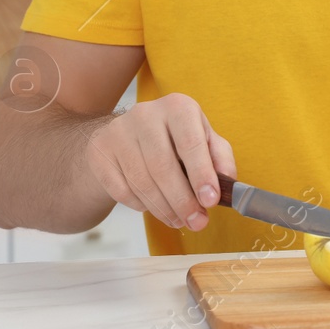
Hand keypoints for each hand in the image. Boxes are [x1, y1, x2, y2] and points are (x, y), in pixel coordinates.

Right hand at [84, 93, 235, 231]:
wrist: (126, 136)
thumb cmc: (173, 140)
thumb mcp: (203, 140)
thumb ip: (220, 158)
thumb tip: (230, 183)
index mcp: (178, 106)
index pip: (191, 143)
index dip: (202, 175)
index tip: (210, 201)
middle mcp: (146, 114)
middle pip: (163, 166)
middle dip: (183, 200)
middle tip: (197, 222)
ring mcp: (119, 132)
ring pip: (142, 181)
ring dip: (164, 208)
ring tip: (180, 221)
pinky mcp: (99, 151)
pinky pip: (121, 189)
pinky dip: (141, 205)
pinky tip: (154, 208)